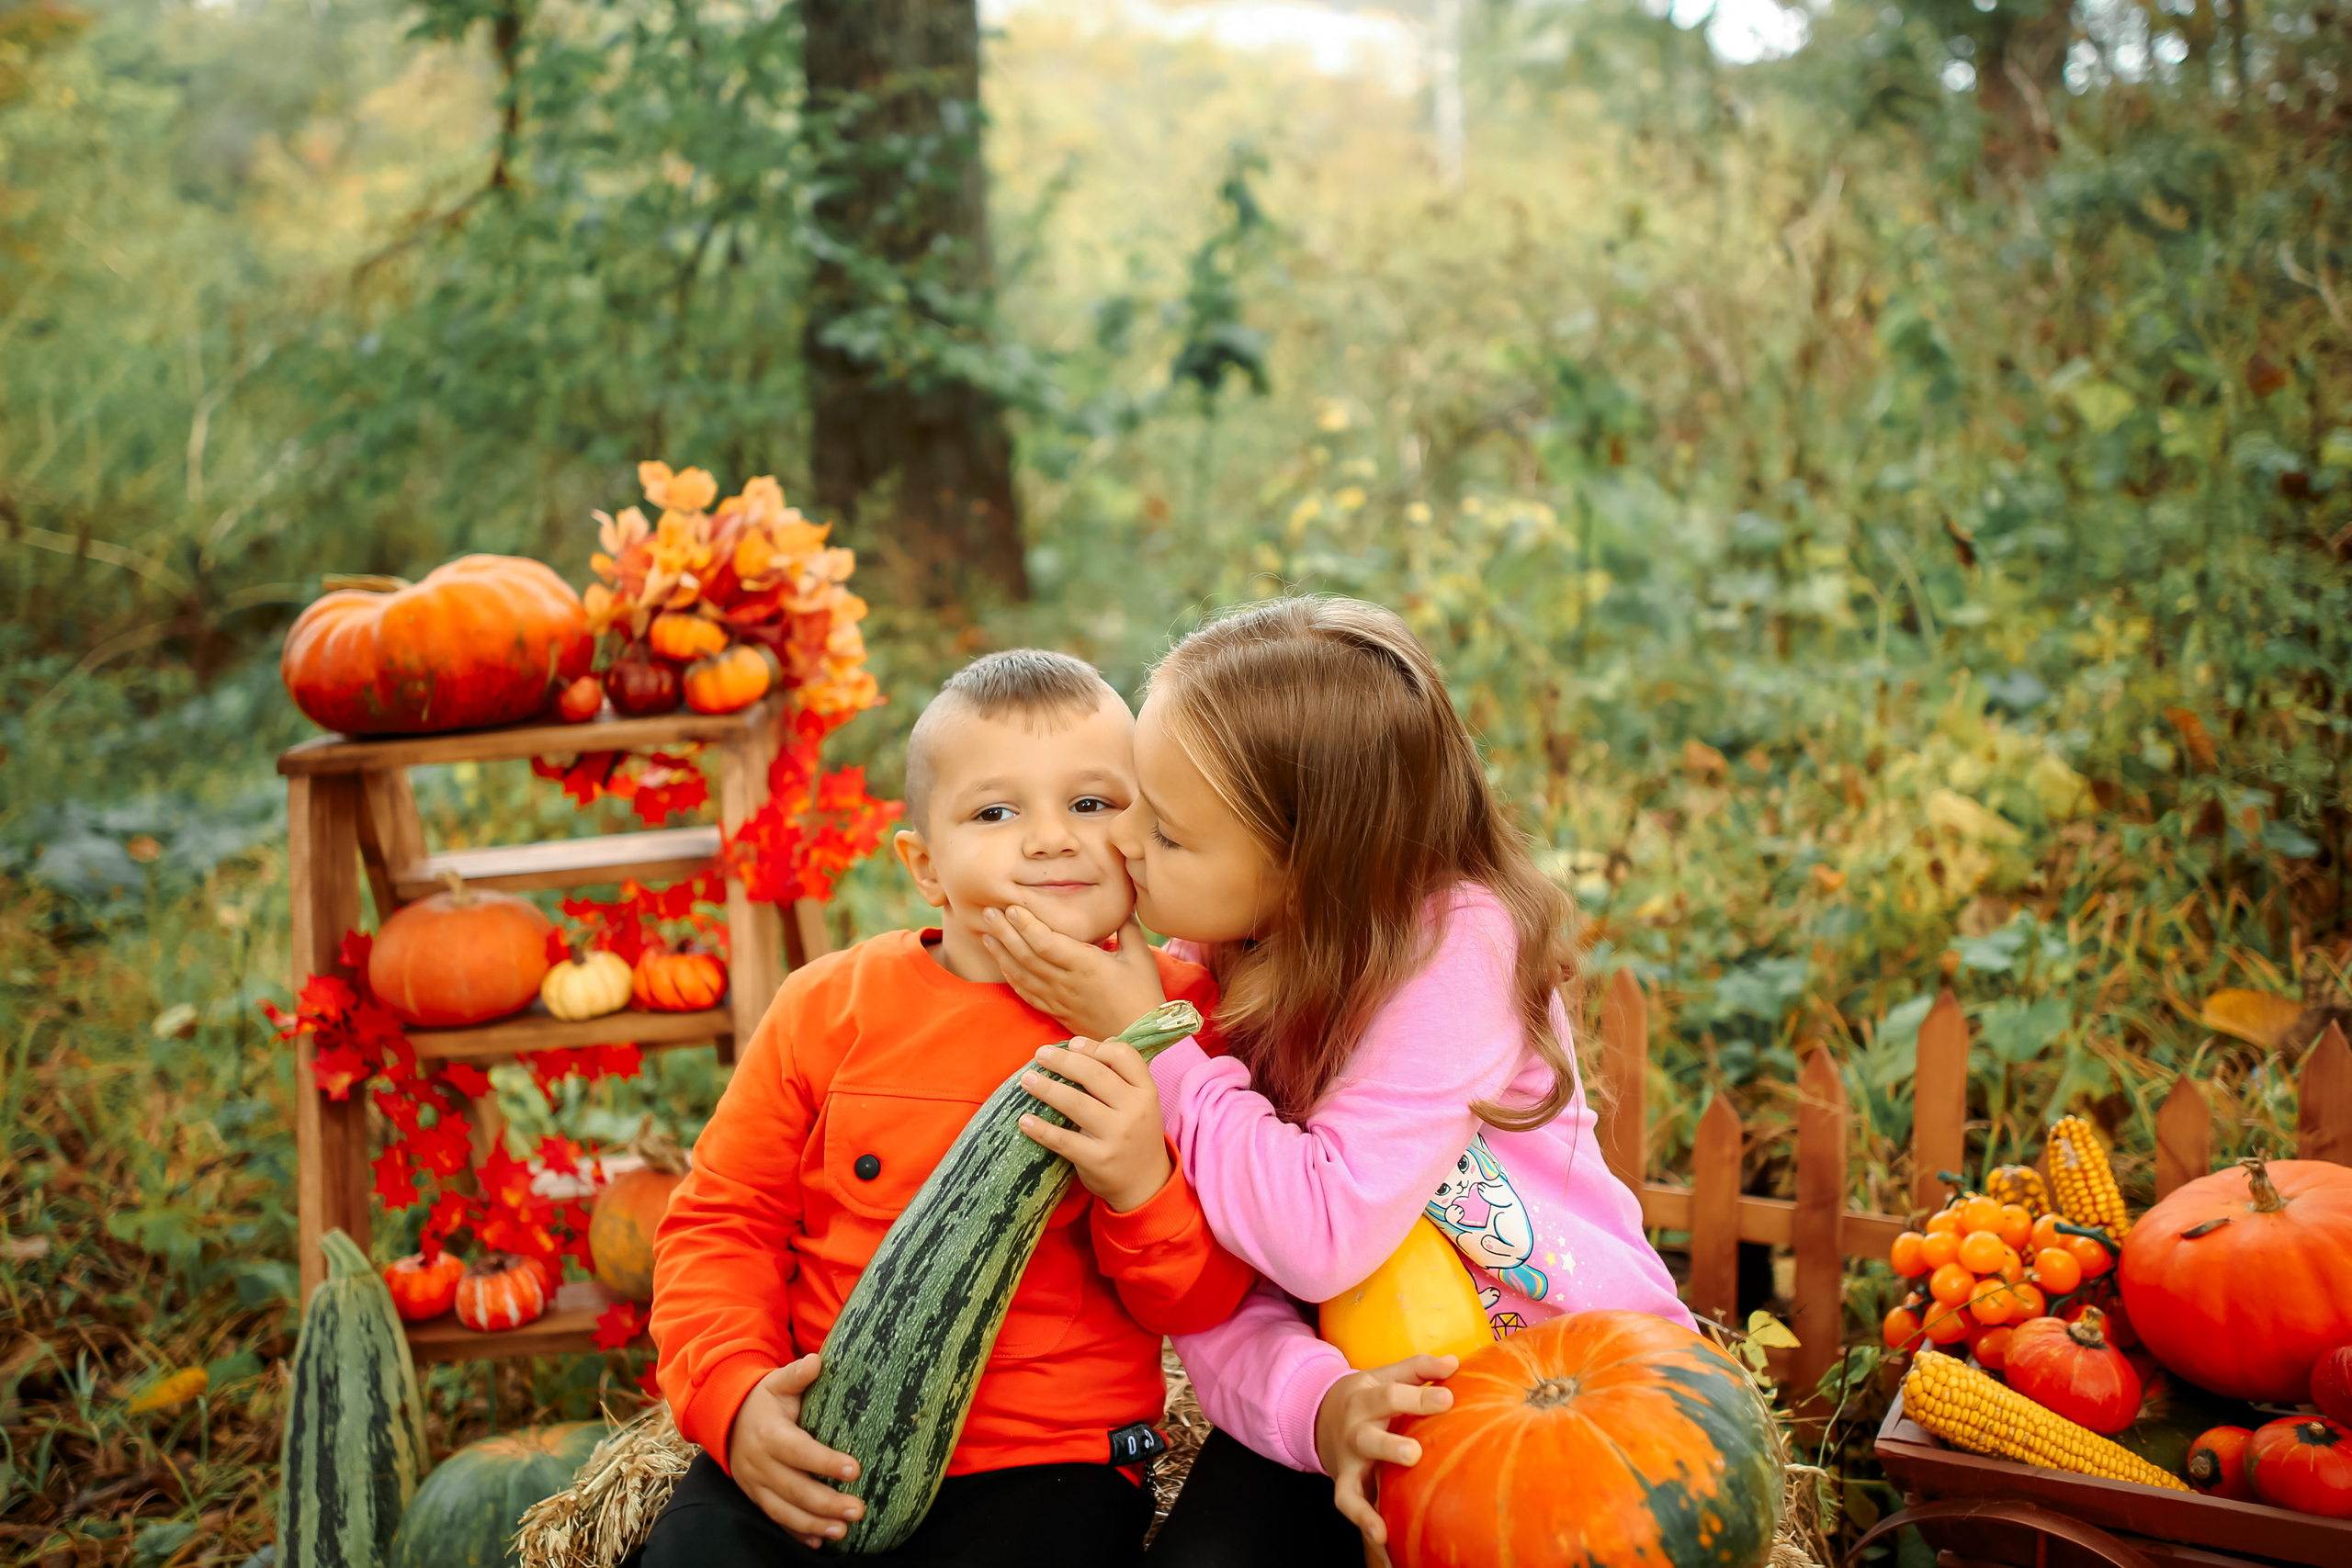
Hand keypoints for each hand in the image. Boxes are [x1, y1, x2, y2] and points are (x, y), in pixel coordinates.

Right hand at [724, 1354, 864, 1548]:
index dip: (826, 1462)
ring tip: (843, 1532)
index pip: (799, 1451)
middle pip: (795, 1488)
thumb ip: (797, 1374)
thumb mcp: (776, 1383)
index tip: (855, 1469)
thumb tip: (817, 1361)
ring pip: (784, 1511)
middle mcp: (760, 1463)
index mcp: (770, 1434)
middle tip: (858, 1510)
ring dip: (814, 1524)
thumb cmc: (764, 1400)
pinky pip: (776, 1519)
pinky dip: (797, 1533)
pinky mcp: (757, 1498)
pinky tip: (820, 1542)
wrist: (728, 1421)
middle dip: (827, 1503)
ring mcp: (756, 1485)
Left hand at [981, 907, 1165, 1039]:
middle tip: (988, 912)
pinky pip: (1026, 994)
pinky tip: (1001, 963)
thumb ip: (1126, 928)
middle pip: (1027, 956)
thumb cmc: (1143, 995)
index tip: (1012, 908)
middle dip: (1005, 933)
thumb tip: (1120, 903)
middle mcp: (1067, 983)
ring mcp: (1059, 999)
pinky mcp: (1056, 1011)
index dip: (1026, 926)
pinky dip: (1010, 977)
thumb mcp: (1141, 957)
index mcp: (1087, 966)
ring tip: (986, 933)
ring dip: (1001, 953)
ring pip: (1022, 974)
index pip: (1047, 944)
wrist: (1138, 1037)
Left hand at [1017, 1037, 1174, 1211]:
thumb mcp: (1140, 1103)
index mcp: (1146, 1091)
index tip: (1072, 1044)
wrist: (1146, 1184)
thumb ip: (1120, 1076)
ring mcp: (1117, 1136)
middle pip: (1095, 1075)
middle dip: (1063, 1061)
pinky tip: (1024, 1120)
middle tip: (1040, 1055)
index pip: (1123, 1056)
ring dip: (1046, 1089)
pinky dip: (1040, 1129)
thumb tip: (1089, 1044)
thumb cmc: (1136, 1133)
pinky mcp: (1098, 1160)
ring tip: (1027, 1080)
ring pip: (1076, 1104)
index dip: (1095, 1047)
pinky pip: (1063, 1140)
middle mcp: (1135, 1111)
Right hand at [1312, 1355, 1457, 1561]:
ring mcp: (1348, 1461)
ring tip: (1383, 1527)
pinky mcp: (1346, 1484)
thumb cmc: (1368, 1397)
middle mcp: (1353, 1430)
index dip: (1418, 1397)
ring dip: (1367, 1504)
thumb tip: (1453, 1362)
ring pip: (1353, 1482)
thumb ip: (1417, 1368)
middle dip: (1389, 1446)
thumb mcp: (1385, 1376)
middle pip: (1368, 1438)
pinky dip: (1364, 1524)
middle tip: (1414, 1454)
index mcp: (1365, 1398)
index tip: (1448, 1398)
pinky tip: (1384, 1544)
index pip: (1390, 1395)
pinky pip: (1350, 1506)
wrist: (1320, 1415)